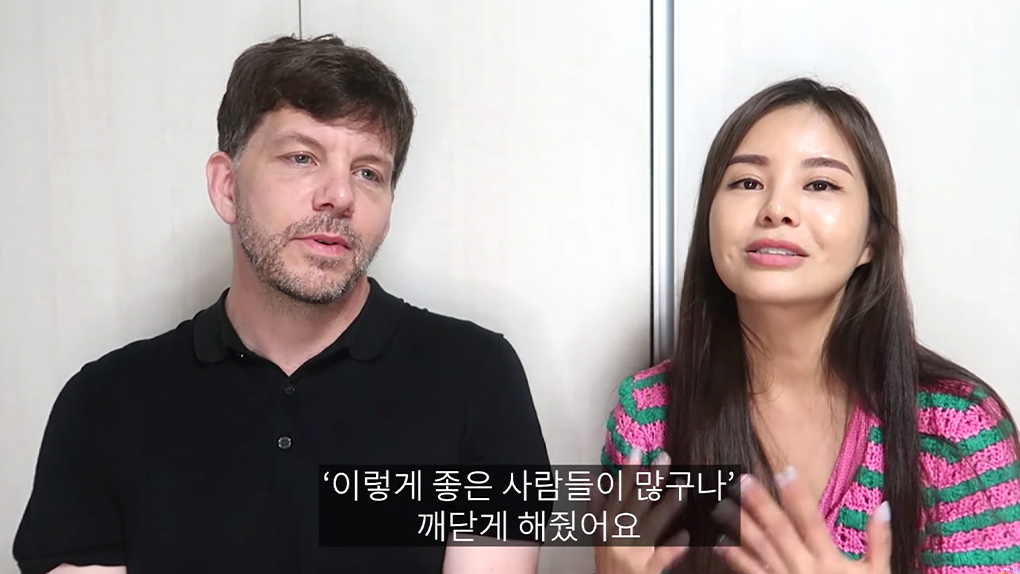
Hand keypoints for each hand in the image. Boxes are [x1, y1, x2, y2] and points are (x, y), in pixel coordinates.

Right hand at [591, 449, 688, 573]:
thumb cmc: (608, 562)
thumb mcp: (598, 533)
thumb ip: (596, 506)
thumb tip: (590, 477)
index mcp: (605, 525)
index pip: (616, 494)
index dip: (627, 473)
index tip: (637, 452)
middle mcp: (616, 536)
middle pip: (634, 504)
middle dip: (650, 481)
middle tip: (665, 459)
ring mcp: (632, 554)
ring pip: (649, 527)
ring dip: (665, 507)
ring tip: (682, 489)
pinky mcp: (645, 572)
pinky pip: (660, 558)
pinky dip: (672, 547)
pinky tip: (685, 535)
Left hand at [710, 468, 890, 573]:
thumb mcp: (879, 573)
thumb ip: (879, 541)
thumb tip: (883, 506)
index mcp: (830, 560)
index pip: (812, 522)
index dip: (799, 496)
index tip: (785, 470)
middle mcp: (805, 568)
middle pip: (779, 531)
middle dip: (760, 505)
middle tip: (742, 481)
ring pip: (760, 550)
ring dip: (741, 526)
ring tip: (723, 504)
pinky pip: (752, 573)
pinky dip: (735, 558)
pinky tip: (719, 542)